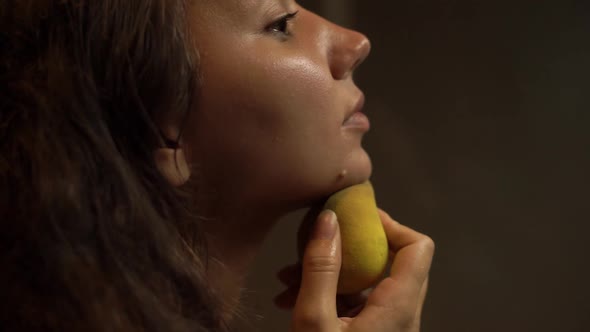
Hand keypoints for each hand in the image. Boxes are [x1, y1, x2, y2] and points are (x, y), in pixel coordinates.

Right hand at [277, 209, 433, 331]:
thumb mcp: (314, 321)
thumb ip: (321, 269)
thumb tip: (329, 219)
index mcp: (398, 307)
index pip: (418, 246)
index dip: (389, 224)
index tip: (352, 218)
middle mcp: (402, 314)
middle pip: (390, 261)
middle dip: (347, 249)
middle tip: (314, 242)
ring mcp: (388, 328)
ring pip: (367, 283)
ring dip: (329, 273)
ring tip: (285, 279)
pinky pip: (357, 304)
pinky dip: (329, 294)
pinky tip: (289, 298)